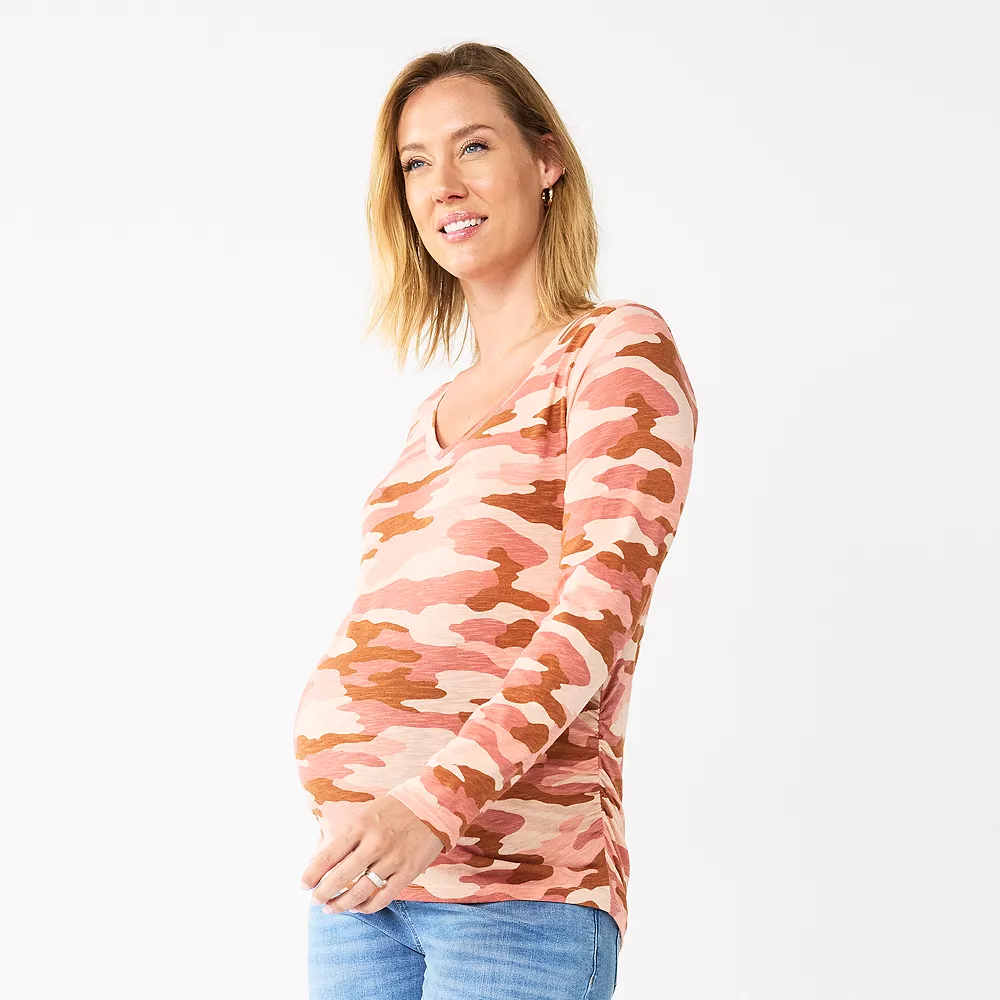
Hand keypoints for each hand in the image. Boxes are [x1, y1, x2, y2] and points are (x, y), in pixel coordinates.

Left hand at [300, 793, 445, 913]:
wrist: (433, 804)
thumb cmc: (395, 808)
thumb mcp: (367, 812)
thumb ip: (349, 835)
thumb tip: (322, 858)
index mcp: (361, 825)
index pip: (328, 855)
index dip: (311, 874)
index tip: (302, 886)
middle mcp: (375, 843)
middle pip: (341, 877)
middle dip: (322, 893)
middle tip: (314, 901)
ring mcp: (393, 859)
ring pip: (360, 891)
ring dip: (342, 904)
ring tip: (331, 909)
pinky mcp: (408, 871)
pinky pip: (384, 897)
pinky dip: (367, 907)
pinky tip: (358, 908)